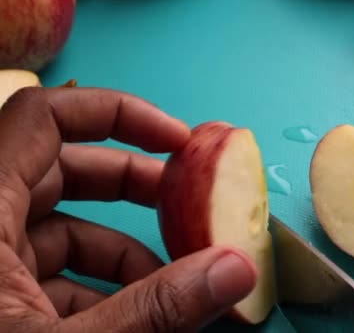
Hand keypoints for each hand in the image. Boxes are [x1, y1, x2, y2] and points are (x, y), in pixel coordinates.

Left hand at [0, 86, 256, 331]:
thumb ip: (154, 309)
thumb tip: (235, 270)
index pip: (45, 118)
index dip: (118, 114)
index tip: (179, 140)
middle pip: (62, 168)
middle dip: (133, 184)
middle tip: (188, 201)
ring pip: (60, 226)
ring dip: (123, 247)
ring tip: (174, 279)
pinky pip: (50, 271)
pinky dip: (98, 284)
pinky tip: (137, 315)